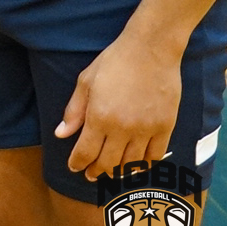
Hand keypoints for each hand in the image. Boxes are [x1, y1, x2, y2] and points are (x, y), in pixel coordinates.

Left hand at [57, 31, 181, 178]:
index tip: (74, 167)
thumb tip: (61, 134)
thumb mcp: (85, 82)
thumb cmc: (114, 62)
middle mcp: (122, 129)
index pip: (86, 152)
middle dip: (96, 171)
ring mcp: (145, 130)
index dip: (78, 163)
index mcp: (99, 117)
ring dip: (118, 171)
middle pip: (108, 163)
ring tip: (111, 172)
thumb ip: (74, 111)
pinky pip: (154, 155)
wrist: (151, 50)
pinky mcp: (165, 127)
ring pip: (131, 163)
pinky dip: (144, 164)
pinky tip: (136, 164)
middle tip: (91, 174)